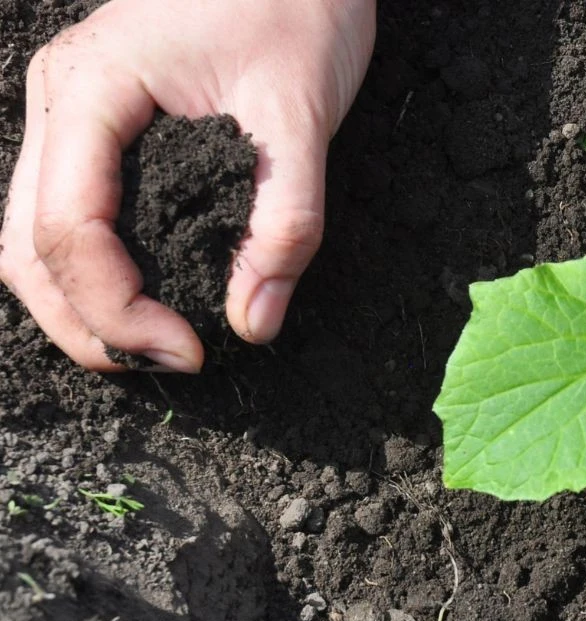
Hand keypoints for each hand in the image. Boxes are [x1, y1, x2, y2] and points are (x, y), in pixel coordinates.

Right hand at [0, 0, 374, 371]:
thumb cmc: (295, 7)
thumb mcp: (303, 116)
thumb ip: (285, 222)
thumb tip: (255, 323)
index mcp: (91, 91)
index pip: (68, 232)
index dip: (119, 311)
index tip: (193, 352)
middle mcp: (60, 105)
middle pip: (27, 250)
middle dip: (88, 326)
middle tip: (173, 364)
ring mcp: (71, 117)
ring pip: (33, 240)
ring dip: (84, 308)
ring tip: (160, 346)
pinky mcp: (99, 130)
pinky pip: (69, 217)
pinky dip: (96, 275)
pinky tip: (154, 302)